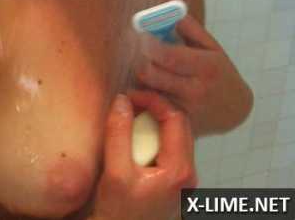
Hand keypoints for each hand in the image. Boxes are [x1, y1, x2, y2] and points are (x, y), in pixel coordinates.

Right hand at [91, 90, 195, 219]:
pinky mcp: (175, 183)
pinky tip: (136, 133)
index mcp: (179, 171)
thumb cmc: (118, 213)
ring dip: (156, 119)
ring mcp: (184, 180)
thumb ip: (119, 133)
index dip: (153, 100)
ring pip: (178, 134)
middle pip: (181, 124)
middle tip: (131, 100)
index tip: (130, 95)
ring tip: (131, 113)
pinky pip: (172, 147)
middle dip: (156, 106)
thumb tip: (122, 100)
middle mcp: (189, 175)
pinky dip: (156, 133)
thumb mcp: (115, 172)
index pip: (175, 118)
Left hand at [134, 14, 252, 136]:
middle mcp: (196, 90)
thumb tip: (167, 7)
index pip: (169, 55)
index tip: (137, 34)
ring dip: (138, 80)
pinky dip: (143, 98)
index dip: (148, 44)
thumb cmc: (219, 72)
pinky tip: (143, 89)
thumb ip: (189, 27)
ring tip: (140, 68)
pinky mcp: (178, 125)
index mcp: (206, 67)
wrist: (234, 110)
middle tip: (132, 51)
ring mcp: (187, 111)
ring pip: (148, 93)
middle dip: (138, 61)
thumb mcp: (212, 47)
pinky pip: (151, 109)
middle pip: (153, 75)